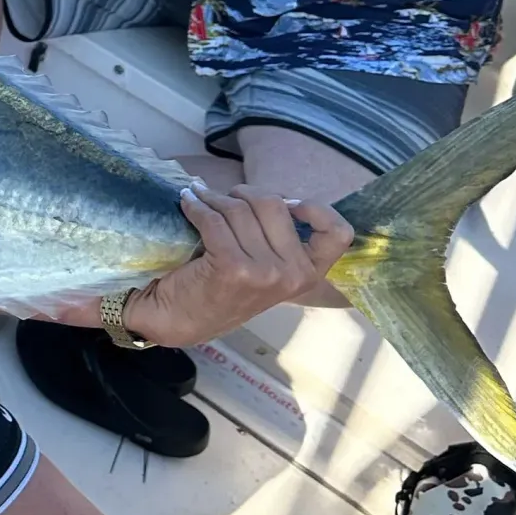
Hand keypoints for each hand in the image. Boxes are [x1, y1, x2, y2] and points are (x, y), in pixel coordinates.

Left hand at [120, 184, 353, 344]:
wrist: (178, 320)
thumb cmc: (222, 290)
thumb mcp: (264, 269)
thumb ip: (279, 239)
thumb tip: (278, 197)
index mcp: (308, 275)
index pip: (337, 234)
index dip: (315, 208)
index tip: (287, 202)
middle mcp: (292, 275)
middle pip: (274, 205)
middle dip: (244, 194)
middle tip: (223, 198)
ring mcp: (264, 273)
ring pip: (239, 209)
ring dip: (213, 197)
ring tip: (199, 198)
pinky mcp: (232, 267)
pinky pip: (214, 219)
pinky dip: (196, 206)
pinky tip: (188, 204)